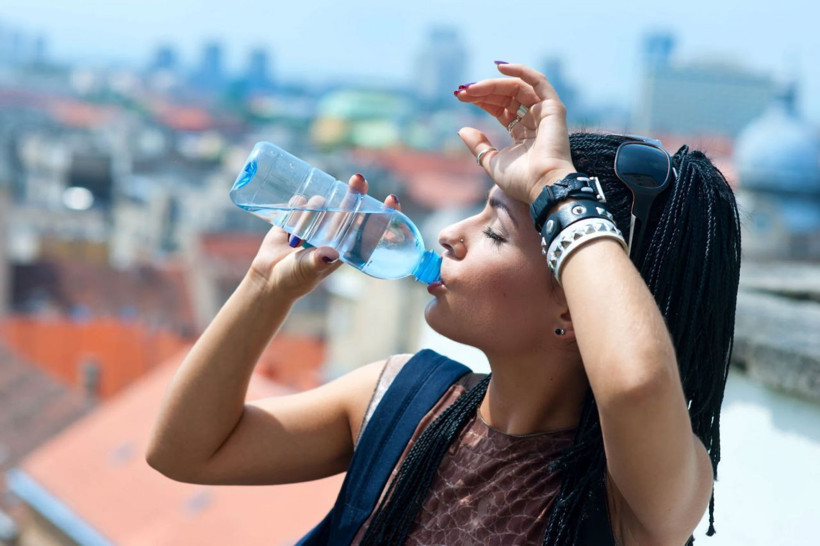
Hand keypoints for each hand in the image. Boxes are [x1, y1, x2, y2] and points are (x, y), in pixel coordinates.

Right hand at [246, 174, 400, 299]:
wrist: (268, 278)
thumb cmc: (294, 279)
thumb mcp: (307, 271)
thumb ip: (318, 261)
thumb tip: (330, 253)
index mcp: (345, 246)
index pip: (369, 227)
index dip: (383, 214)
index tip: (392, 199)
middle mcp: (333, 232)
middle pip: (350, 206)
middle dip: (355, 192)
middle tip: (358, 179)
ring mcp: (316, 222)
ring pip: (320, 203)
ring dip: (310, 214)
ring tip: (297, 239)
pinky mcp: (297, 216)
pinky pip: (299, 202)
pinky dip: (295, 209)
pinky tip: (287, 228)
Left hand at [454, 62, 576, 203]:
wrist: (541, 185)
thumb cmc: (519, 180)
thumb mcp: (490, 161)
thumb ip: (478, 145)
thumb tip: (462, 129)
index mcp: (522, 133)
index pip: (500, 108)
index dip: (481, 100)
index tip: (460, 97)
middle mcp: (534, 120)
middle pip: (506, 96)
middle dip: (483, 91)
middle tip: (462, 91)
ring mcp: (545, 112)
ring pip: (517, 88)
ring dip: (493, 84)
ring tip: (472, 88)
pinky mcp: (553, 108)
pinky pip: (538, 81)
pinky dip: (520, 71)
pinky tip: (499, 67)